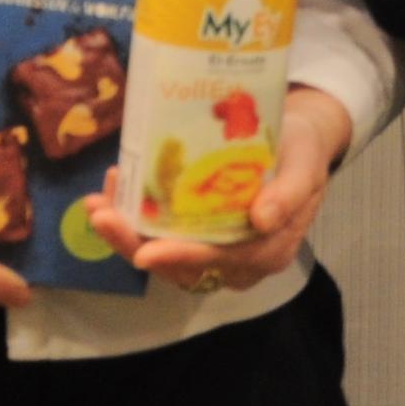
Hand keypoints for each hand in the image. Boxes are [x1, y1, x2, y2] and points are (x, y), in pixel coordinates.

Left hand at [89, 85, 353, 295]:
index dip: (182, 257)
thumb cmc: (302, 151)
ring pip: (163, 255)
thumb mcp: (306, 165)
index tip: (146, 253)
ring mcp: (212, 250)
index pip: (220, 261)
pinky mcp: (194, 234)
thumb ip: (289, 194)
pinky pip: (159, 236)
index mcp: (268, 250)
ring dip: (125, 233)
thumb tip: (263, 220)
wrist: (295, 139)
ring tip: (98, 204)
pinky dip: (132, 219)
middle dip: (135, 245)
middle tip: (102, 217)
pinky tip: (112, 194)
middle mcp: (237, 261)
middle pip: (180, 265)